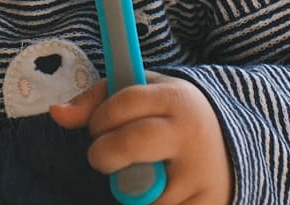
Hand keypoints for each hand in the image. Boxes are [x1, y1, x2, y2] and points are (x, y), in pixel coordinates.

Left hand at [48, 73, 232, 204]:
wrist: (233, 147)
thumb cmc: (170, 118)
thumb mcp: (144, 96)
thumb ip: (97, 100)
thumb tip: (56, 114)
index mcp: (176, 99)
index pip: (124, 102)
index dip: (99, 118)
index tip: (97, 128)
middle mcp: (192, 134)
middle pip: (130, 144)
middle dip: (104, 154)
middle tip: (103, 157)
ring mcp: (202, 174)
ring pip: (141, 191)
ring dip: (132, 189)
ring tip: (145, 175)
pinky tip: (162, 194)